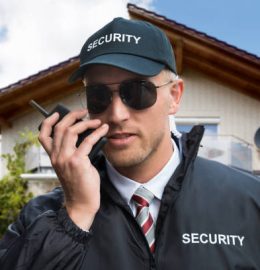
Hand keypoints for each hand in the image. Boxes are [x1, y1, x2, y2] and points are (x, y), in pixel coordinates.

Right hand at [38, 109, 108, 229]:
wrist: (81, 203)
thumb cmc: (79, 184)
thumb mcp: (71, 165)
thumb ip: (73, 150)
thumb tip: (85, 135)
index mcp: (53, 157)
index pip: (43, 135)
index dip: (48, 122)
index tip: (57, 113)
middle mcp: (56, 156)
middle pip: (60, 128)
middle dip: (72, 116)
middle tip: (83, 112)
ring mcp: (66, 159)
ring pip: (72, 131)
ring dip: (85, 123)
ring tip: (96, 121)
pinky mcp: (78, 162)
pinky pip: (88, 141)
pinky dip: (97, 132)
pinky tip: (103, 129)